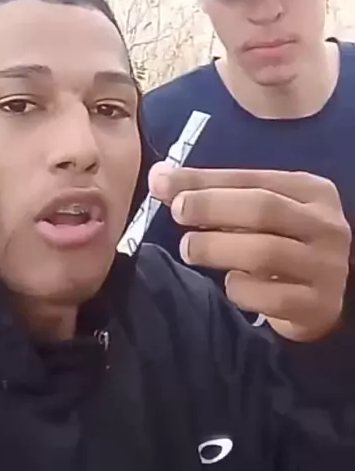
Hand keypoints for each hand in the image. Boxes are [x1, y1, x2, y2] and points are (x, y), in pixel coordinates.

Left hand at [149, 164, 351, 341]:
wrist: (321, 295)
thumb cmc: (281, 240)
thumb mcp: (256, 209)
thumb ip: (211, 192)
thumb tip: (159, 177)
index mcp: (311, 190)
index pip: (253, 177)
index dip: (205, 181)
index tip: (164, 184)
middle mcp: (325, 225)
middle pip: (263, 208)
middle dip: (211, 207)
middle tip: (177, 213)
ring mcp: (325, 267)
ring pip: (264, 252)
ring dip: (217, 248)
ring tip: (189, 248)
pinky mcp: (317, 306)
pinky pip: (270, 297)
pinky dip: (241, 289)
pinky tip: (230, 283)